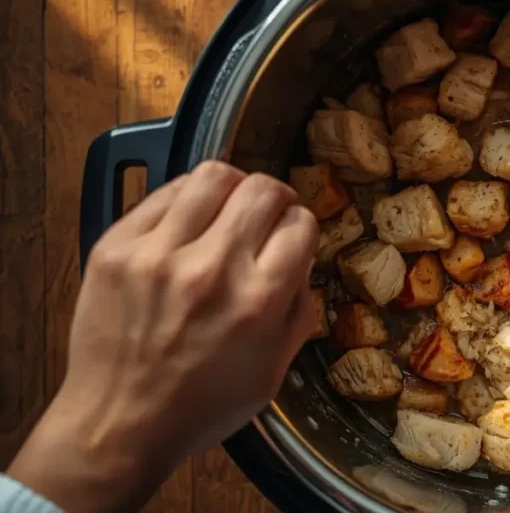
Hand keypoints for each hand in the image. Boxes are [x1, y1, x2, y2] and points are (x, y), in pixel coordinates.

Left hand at [9, 161, 317, 511]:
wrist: (118, 424)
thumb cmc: (203, 405)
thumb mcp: (275, 370)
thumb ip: (298, 307)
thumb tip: (301, 256)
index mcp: (258, 302)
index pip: (300, 224)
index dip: (301, 228)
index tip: (292, 239)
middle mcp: (212, 269)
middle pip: (263, 190)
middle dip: (276, 198)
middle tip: (267, 215)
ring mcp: (158, 254)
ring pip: (213, 176)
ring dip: (233, 188)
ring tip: (228, 209)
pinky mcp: (117, 246)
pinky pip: (164, 194)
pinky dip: (187, 200)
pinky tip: (189, 221)